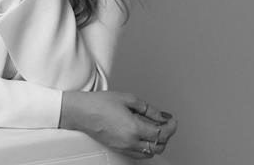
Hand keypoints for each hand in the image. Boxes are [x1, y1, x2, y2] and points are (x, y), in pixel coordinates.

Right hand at [59, 91, 176, 159]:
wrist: (81, 112)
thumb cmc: (99, 103)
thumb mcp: (128, 99)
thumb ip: (148, 109)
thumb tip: (162, 116)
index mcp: (134, 128)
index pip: (162, 133)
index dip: (171, 126)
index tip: (172, 120)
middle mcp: (130, 141)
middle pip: (158, 146)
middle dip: (166, 135)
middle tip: (166, 123)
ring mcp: (124, 147)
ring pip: (150, 152)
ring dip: (156, 142)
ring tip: (155, 128)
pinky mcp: (118, 149)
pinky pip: (139, 154)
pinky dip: (146, 146)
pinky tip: (143, 135)